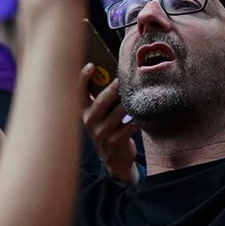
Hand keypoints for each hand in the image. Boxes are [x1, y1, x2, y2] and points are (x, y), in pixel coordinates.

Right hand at [79, 69, 138, 184]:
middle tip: (123, 78)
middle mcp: (90, 122)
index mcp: (84, 112)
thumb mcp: (101, 115)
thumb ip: (104, 98)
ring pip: (117, 115)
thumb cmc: (110, 129)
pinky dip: (137, 120)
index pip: (79, 93)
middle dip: (113, 89)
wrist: (115, 160)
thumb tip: (118, 74)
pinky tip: (144, 113)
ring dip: (128, 104)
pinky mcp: (115, 143)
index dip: (83, 79)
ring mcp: (101, 134)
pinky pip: (128, 128)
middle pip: (100, 103)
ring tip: (138, 93)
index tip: (91, 65)